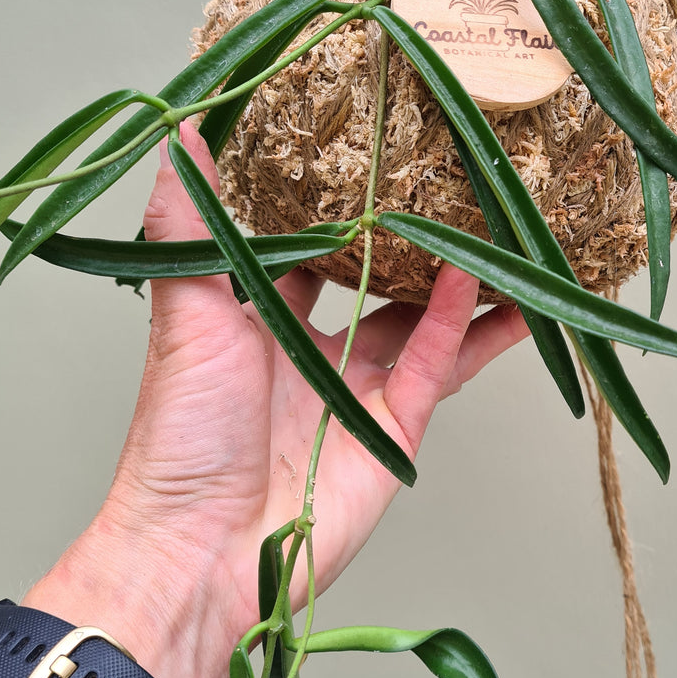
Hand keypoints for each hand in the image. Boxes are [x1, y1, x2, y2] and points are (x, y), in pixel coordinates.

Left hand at [29, 120, 527, 677]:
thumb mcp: (183, 307)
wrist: (203, 548)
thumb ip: (187, 220)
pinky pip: (439, 365)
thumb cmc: (181, 432)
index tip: (368, 149)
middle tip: (452, 181)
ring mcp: (359, 390)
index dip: (334, 203)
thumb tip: (175, 129)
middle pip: (376, 281)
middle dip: (413, 238)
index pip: (305, 246)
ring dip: (461, 280)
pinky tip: (491, 280)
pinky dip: (465, 323)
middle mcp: (313, 350)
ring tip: (501, 229)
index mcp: (258, 320)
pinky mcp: (396, 428)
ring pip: (423, 321)